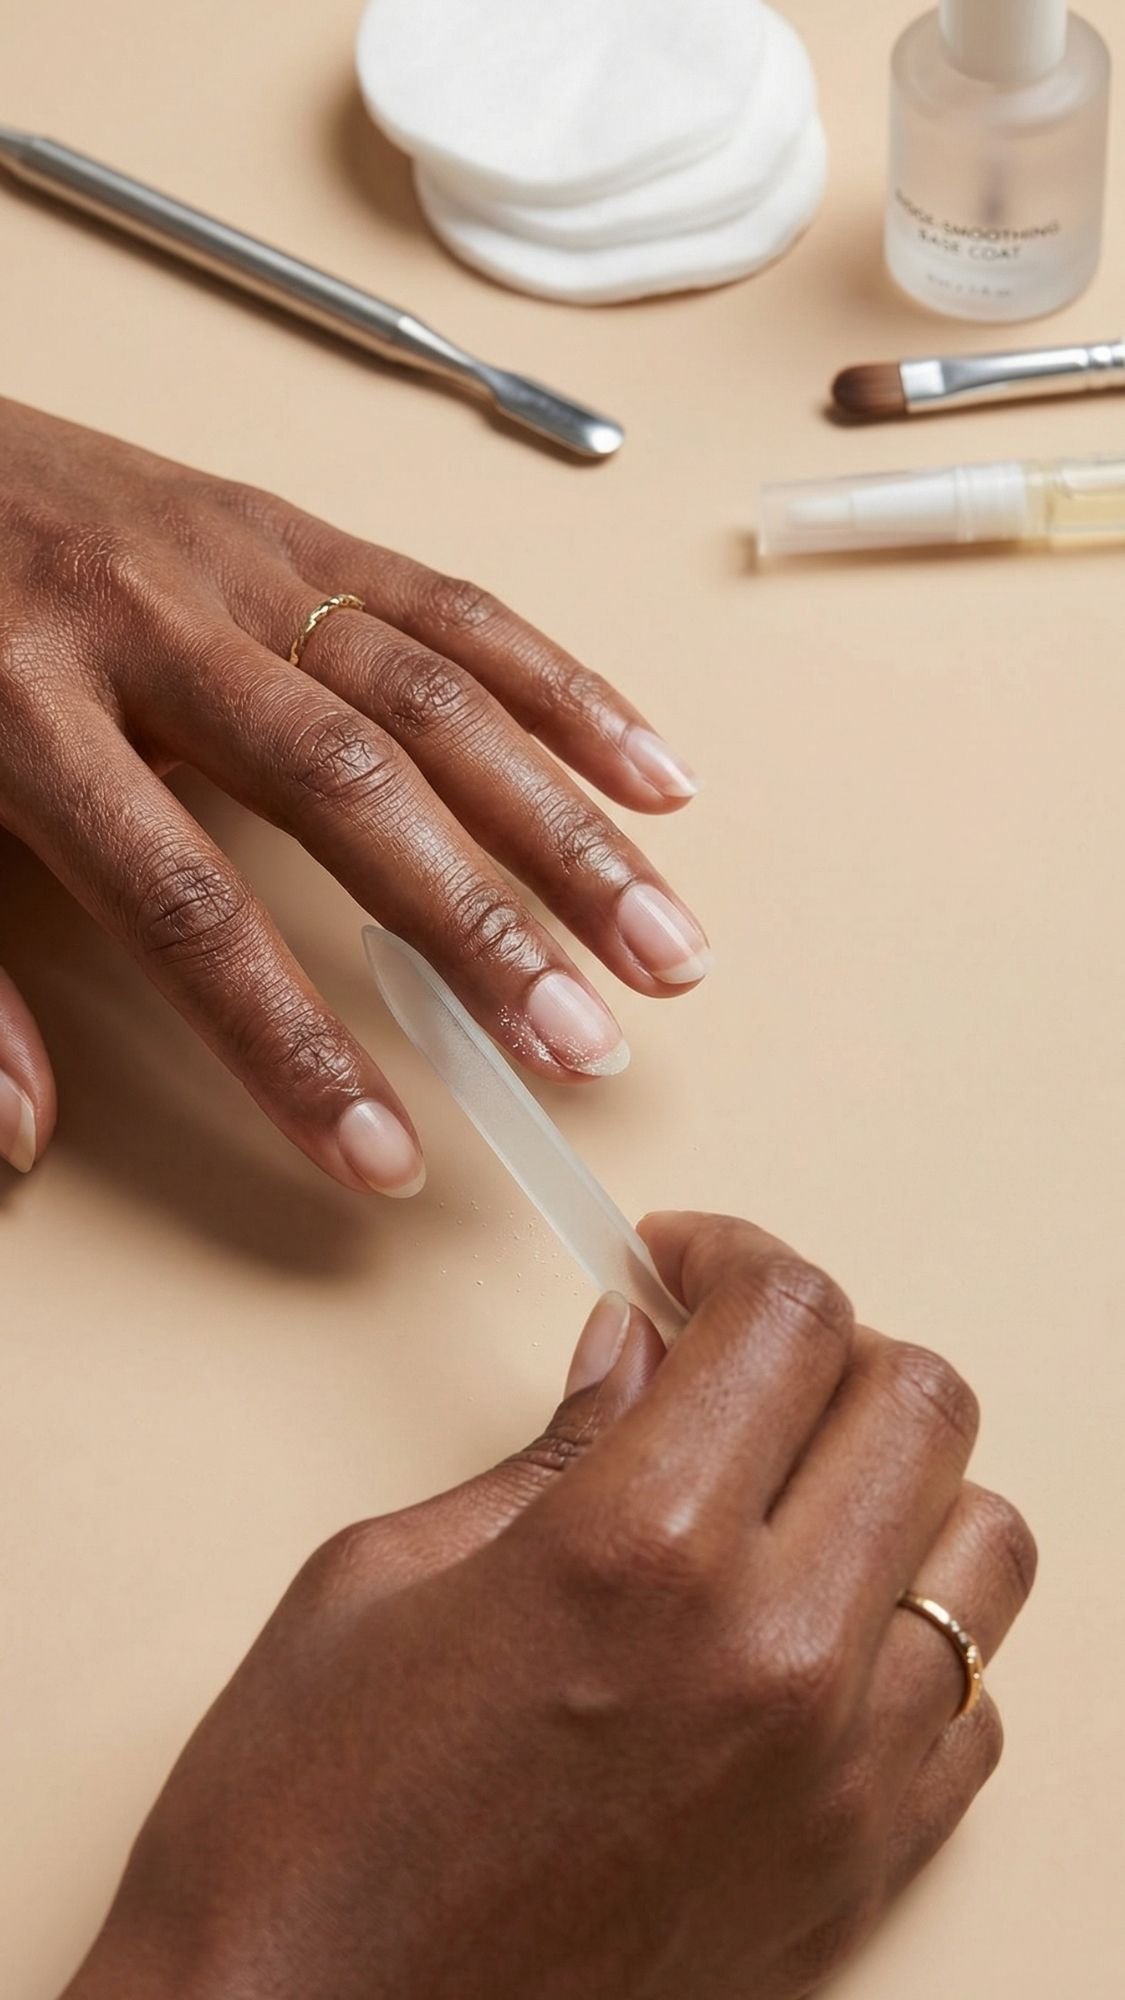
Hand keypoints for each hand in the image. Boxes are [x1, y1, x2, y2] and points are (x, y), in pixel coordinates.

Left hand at [0, 398, 706, 1188]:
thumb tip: (22, 1126)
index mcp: (24, 711)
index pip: (184, 907)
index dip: (292, 1042)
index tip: (381, 1152)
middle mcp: (153, 628)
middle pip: (348, 792)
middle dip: (482, 932)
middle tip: (580, 1047)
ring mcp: (240, 564)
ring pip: (435, 697)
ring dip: (565, 827)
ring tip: (664, 942)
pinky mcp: (295, 525)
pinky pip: (453, 602)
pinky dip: (564, 690)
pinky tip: (650, 775)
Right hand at [61, 1213, 1034, 1999]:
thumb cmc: (306, 1823)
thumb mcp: (386, 1574)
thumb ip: (548, 1445)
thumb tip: (635, 1352)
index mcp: (639, 1545)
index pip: (788, 1315)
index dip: (733, 1255)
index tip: (681, 1266)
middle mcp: (775, 1654)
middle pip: (918, 1400)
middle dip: (826, 1346)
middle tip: (732, 1363)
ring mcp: (838, 1775)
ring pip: (982, 1545)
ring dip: (891, 1482)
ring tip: (785, 1491)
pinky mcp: (858, 1873)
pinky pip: (970, 1701)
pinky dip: (908, 1634)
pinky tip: (803, 1631)